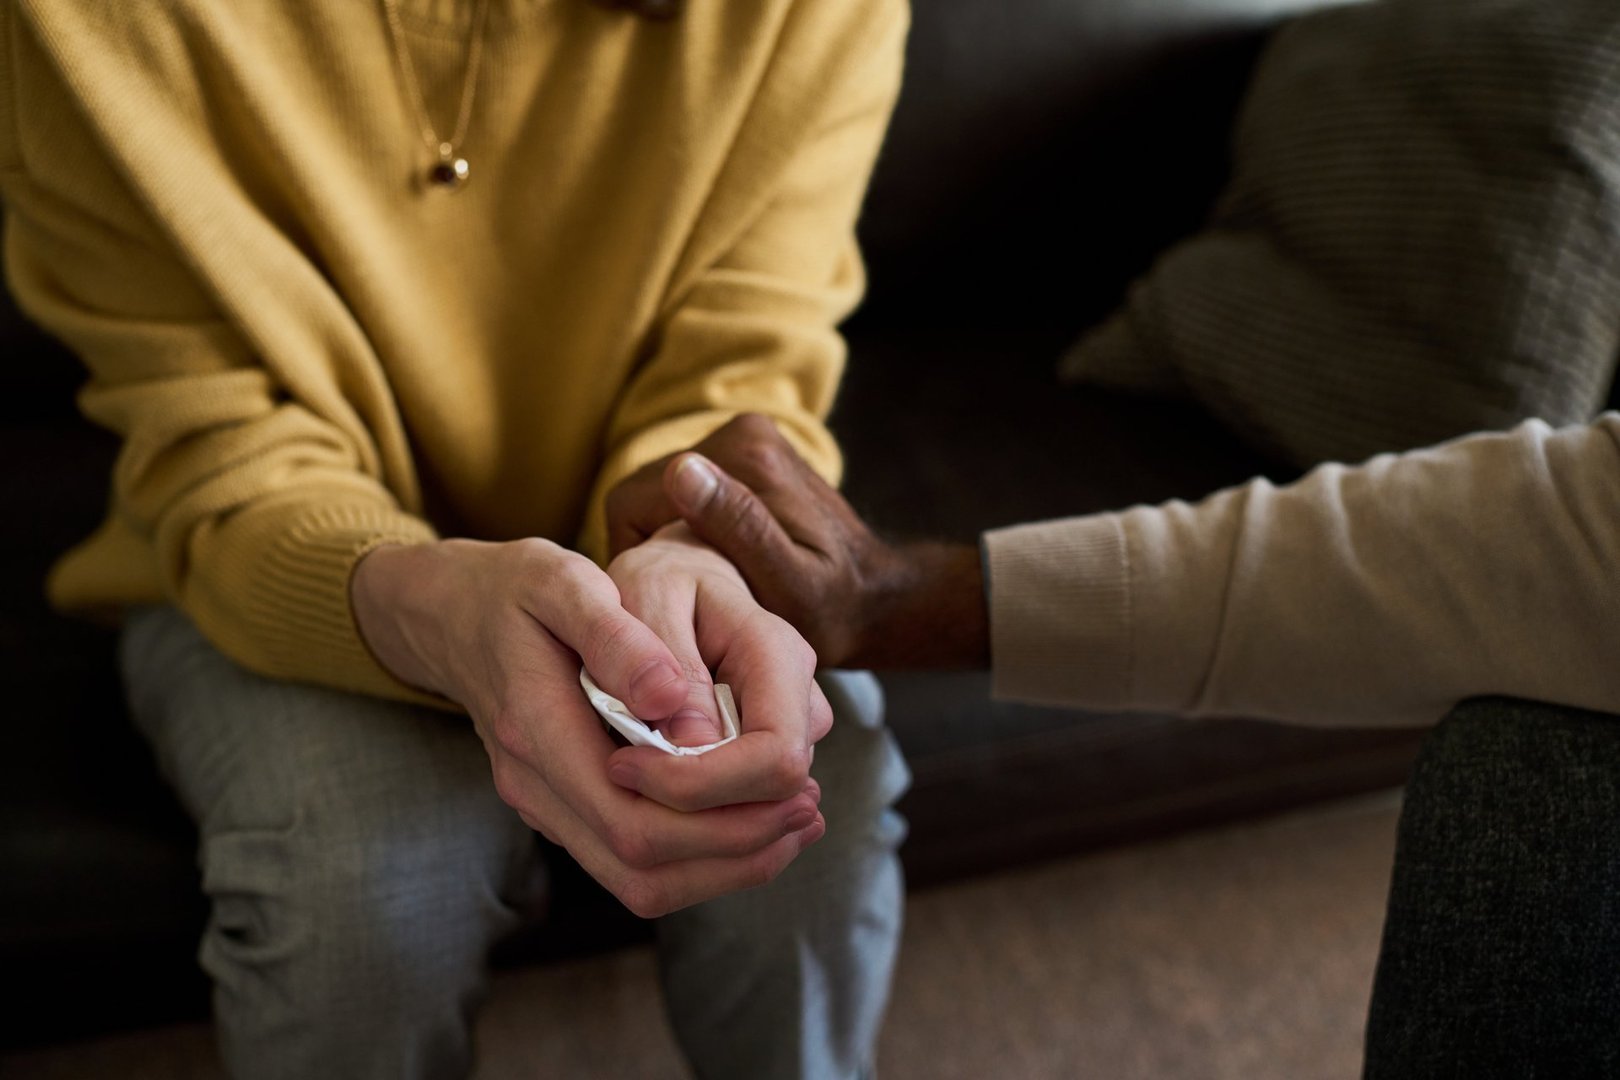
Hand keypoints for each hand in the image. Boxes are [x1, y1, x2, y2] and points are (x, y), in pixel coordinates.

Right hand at [350, 537, 824, 917]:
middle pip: (640, 866)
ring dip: (724, 865)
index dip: (719, 821)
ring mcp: (542, 803)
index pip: (631, 819)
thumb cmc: (512, 587)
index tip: (791, 788)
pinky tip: (751, 820)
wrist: (448, 612)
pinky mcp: (560, 805)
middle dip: (736, 851)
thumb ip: (614, 636)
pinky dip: (697, 856)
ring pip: (636, 880)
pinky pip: (628, 860)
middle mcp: (532, 783)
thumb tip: (671, 699)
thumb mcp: (559, 579)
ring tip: (796, 824)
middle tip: (810, 810)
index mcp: (534, 729)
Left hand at [604, 523, 832, 815]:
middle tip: (613, 770)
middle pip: (772, 801)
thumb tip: (689, 741)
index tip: (622, 766)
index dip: (701, 785)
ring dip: (687, 813)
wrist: (679, 577)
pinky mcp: (771, 756)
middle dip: (691, 811)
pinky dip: (690, 811)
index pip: (775, 758)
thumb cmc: (656, 581)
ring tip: (626, 760)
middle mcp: (801, 701)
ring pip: (757, 816)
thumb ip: (661, 658)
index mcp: (777, 653)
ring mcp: (793, 733)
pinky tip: (646, 773)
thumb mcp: (643, 596)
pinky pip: (742, 810)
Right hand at [643, 415, 989, 669]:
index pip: (635, 498)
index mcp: (746, 452)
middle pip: (644, 494)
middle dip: (653, 547)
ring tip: (705, 584)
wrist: (876, 597)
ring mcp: (744, 440)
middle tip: (686, 595)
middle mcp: (742, 432)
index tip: (666, 594)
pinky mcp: (746, 456)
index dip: (636, 553)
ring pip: (659, 497)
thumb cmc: (833, 608)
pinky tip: (717, 567)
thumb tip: (681, 470)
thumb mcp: (788, 583)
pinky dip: (687, 532)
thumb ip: (738, 527)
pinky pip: (684, 495)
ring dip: (669, 541)